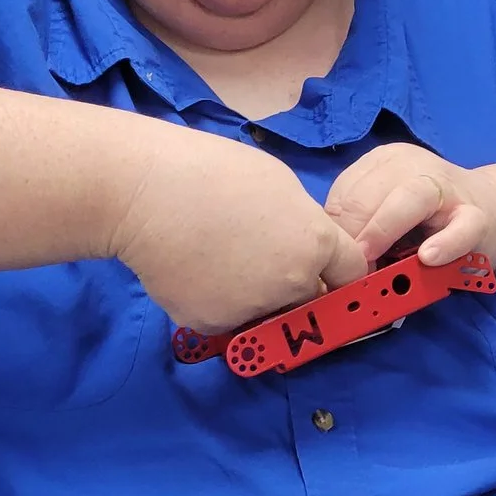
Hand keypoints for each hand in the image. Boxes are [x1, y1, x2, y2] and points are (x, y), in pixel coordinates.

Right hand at [106, 123, 367, 330]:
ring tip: (215, 254)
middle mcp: (292, 284)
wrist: (143, 194)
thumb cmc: (210, 172)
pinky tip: (193, 269)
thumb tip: (303, 246)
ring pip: (265, 308)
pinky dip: (214, 301)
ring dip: (253, 293)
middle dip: (294, 282)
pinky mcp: (213, 324)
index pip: (352, 272)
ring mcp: (252, 308)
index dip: (340, 269)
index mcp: (314, 243)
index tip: (329, 268)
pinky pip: (226, 317)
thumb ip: (303, 223)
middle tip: (256, 252)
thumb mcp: (279, 184)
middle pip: (308, 295)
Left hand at [323, 142, 495, 268]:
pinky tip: (428, 258)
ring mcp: (448, 188)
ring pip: (410, 199)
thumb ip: (357, 223)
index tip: (327, 259)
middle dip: (351, 234)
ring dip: (383, 231)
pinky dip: (444, 243)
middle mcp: (413, 166)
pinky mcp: (478, 216)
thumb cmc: (427, 218)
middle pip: (369, 194)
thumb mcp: (385, 210)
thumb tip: (322, 255)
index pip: (344, 191)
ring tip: (368, 262)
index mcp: (384, 162)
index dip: (332, 229)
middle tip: (343, 271)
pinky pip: (461, 227)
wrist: (492, 211)